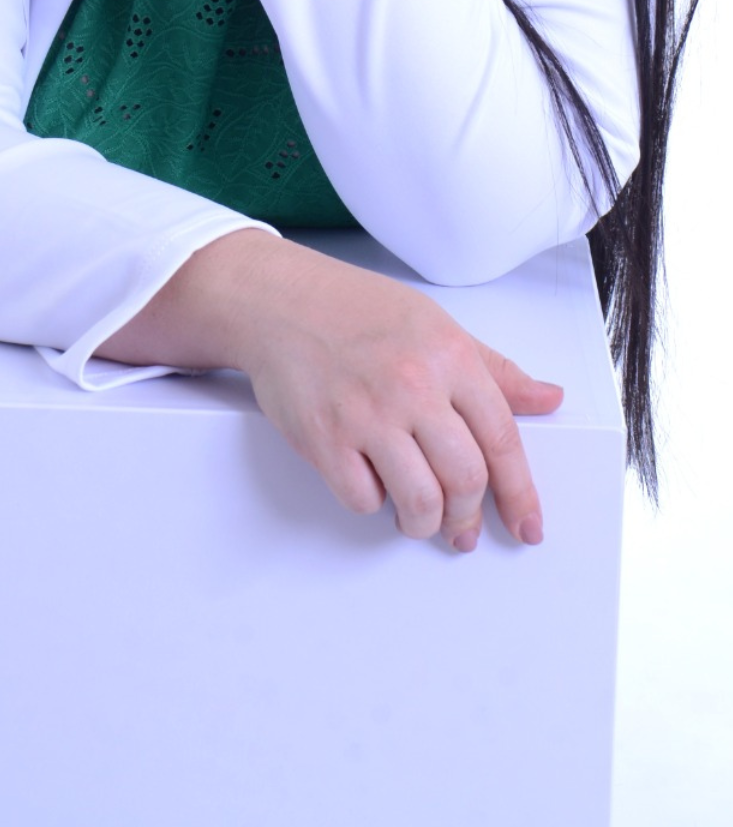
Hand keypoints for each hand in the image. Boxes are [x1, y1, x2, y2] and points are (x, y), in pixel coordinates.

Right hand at [236, 243, 561, 550]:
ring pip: (419, 502)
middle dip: (468, 517)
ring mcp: (366, 414)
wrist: (279, 300)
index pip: (502, 439)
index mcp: (449, 355)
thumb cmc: (355, 309)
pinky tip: (370, 479)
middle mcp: (412, 385)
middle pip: (466, 480)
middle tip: (462, 526)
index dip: (521, 493)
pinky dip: (372, 502)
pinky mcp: (324, 439)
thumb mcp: (436, 325)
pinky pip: (363, 499)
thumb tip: (548, 398)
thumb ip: (494, 369)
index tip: (527, 525)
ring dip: (424, 523)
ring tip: (417, 516)